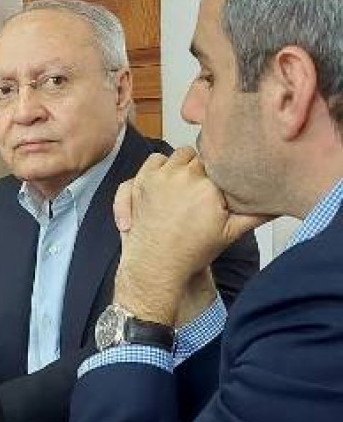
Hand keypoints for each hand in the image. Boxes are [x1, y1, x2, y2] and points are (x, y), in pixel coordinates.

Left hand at [111, 148, 262, 324]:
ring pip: (176, 156)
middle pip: (199, 156)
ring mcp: (159, 177)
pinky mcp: (141, 181)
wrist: (156, 265)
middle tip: (203, 187)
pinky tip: (163, 181)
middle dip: (202, 169)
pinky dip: (157, 168)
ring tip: (184, 185)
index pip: (220, 160)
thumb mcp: (230, 233)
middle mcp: (184, 176)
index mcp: (209, 186)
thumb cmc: (191, 251)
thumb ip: (256, 214)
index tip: (221, 179)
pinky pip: (153, 161)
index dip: (222, 168)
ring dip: (181, 166)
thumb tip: (280, 202)